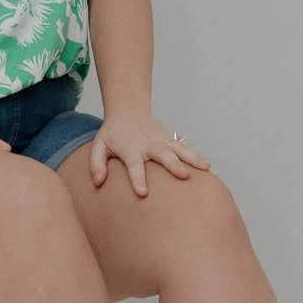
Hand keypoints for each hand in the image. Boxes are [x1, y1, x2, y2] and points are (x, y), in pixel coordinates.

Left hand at [89, 112, 209, 197]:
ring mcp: (161, 141)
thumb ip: (96, 164)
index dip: (138, 179)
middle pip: (162, 155)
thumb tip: (98, 183)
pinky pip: (184, 148)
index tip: (143, 193)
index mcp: (130, 148)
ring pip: (178, 149)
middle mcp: (148, 144)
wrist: (128, 110)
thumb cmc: (113, 134)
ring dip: (191, 158)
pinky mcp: (169, 140)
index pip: (134, 165)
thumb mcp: (99, 146)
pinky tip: (206, 166)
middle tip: (183, 176)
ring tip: (205, 168)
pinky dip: (195, 155)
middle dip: (173, 165)